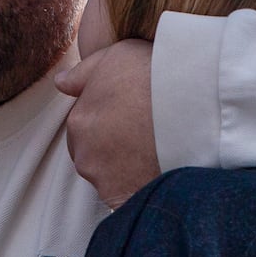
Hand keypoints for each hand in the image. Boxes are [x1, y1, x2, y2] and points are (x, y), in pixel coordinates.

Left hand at [55, 39, 160, 208]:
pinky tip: (161, 172)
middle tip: (146, 131)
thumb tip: (60, 82)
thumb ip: (84, 72)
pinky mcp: (124, 200)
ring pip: (109, 174)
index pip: (87, 121)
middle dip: (112, 144)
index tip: (136, 110)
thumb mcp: (118, 56)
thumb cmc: (157, 79)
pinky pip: (128, 195)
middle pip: (94, 150)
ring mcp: (103, 179)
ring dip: (125, 167)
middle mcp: (83, 151)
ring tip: (158, 151)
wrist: (194, 114)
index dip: (113, 114)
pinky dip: (139, 186)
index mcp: (79, 118)